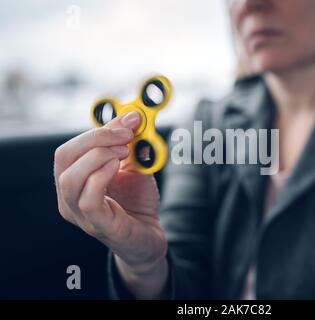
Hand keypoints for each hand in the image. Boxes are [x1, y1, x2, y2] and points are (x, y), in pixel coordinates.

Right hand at [54, 112, 167, 296]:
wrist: (150, 234)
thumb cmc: (137, 200)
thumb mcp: (134, 165)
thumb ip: (131, 143)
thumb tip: (134, 116)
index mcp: (75, 177)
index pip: (71, 147)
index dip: (97, 129)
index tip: (129, 119)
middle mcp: (69, 196)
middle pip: (64, 157)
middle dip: (96, 138)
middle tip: (126, 134)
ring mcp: (79, 213)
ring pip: (70, 178)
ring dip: (99, 156)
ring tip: (125, 152)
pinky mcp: (97, 225)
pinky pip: (87, 199)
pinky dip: (101, 177)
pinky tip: (117, 167)